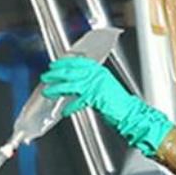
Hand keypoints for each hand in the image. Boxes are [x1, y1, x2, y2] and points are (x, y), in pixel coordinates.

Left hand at [39, 57, 172, 157]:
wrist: (129, 112)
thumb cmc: (116, 102)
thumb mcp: (102, 86)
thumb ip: (89, 82)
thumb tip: (73, 82)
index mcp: (99, 70)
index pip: (78, 61)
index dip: (64, 62)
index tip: (54, 64)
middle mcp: (97, 74)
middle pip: (71, 71)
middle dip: (56, 74)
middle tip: (46, 77)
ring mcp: (96, 85)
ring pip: (71, 84)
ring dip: (57, 88)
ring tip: (48, 91)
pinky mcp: (95, 96)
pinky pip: (78, 101)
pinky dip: (70, 107)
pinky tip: (65, 111)